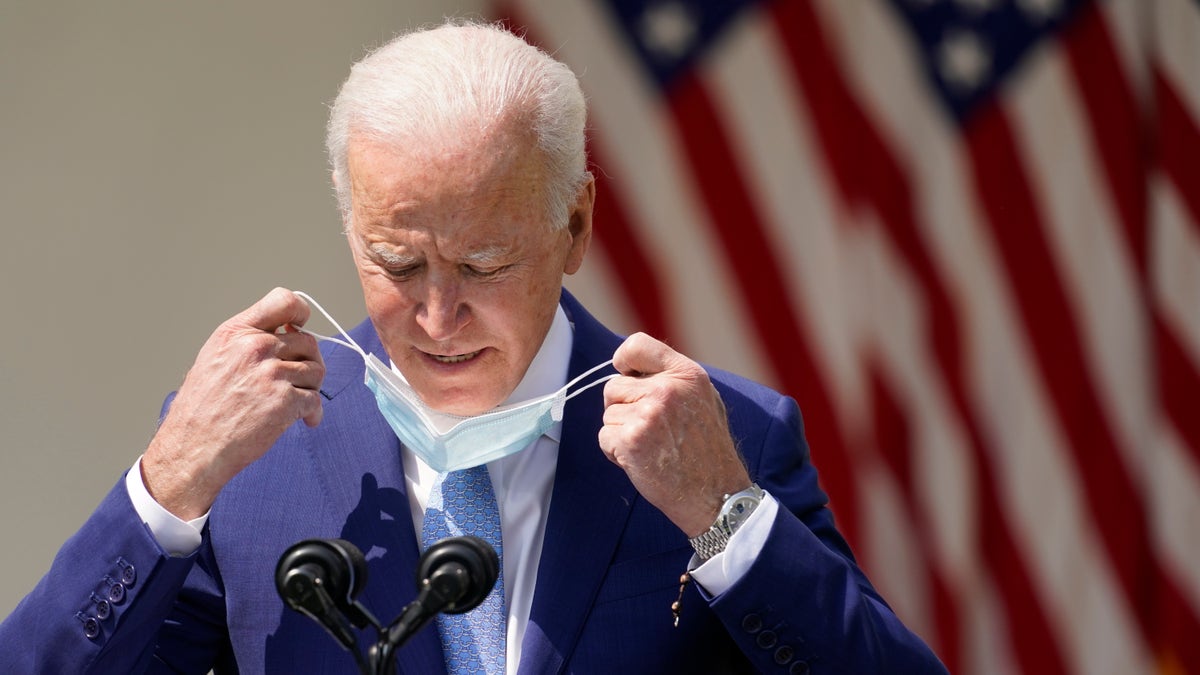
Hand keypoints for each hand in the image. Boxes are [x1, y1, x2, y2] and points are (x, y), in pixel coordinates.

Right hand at [141, 288, 325, 518]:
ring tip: (295, 402)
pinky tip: (304, 420)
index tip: (301, 325)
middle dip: (308, 361)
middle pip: (308, 341)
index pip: (283, 301)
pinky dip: (313, 412)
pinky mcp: (284, 401)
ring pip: (316, 371)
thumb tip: (286, 332)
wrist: (193, 446)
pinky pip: (315, 399)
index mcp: (236, 333)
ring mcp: (271, 374)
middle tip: (299, 380)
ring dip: (310, 388)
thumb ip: (248, 340)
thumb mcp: (214, 358)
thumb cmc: (202, 407)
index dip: (300, 312)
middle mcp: (255, 347)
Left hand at [599, 333, 750, 536]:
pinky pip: (604, 437)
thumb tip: (632, 367)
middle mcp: (667, 389)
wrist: (717, 494)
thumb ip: (672, 379)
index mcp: (687, 374)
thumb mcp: (703, 400)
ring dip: (620, 433)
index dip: (624, 360)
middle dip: (623, 408)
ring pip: (608, 414)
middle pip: (614, 386)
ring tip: (651, 447)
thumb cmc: (708, 450)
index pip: (637, 345)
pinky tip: (642, 461)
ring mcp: (648, 414)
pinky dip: (616, 452)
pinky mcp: (631, 440)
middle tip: (650, 430)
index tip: (626, 374)